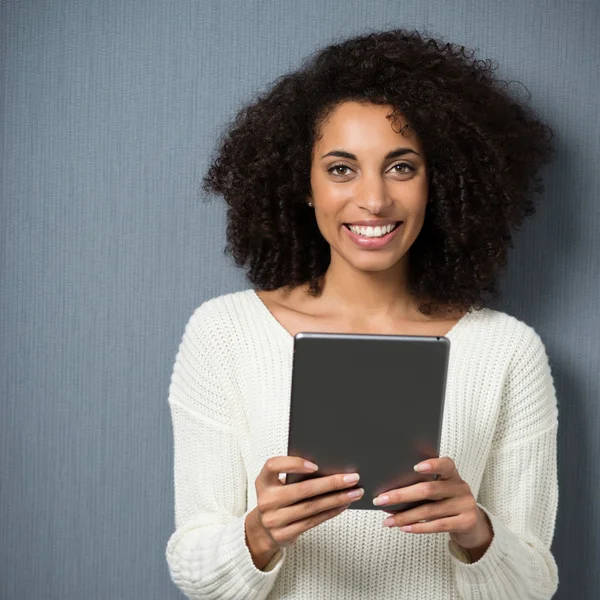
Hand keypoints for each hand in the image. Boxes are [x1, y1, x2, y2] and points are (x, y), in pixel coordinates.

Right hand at [245, 456, 362, 568]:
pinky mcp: (284, 534)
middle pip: (302, 490)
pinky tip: (343, 505)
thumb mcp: (276, 484)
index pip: (273, 466)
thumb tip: (328, 466)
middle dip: (331, 483)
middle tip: (352, 478)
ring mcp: (274, 520)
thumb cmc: (277, 498)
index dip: (294, 464)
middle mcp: (266, 500)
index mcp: (263, 481)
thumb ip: (292, 475)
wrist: (263, 529)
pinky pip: (313, 521)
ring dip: (337, 499)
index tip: (315, 465)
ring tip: (354, 492)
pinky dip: (331, 512)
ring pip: (312, 507)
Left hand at [372, 457, 492, 558]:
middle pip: (428, 489)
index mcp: (452, 473)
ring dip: (405, 516)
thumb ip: (421, 487)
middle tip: (381, 500)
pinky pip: (438, 525)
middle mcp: (460, 487)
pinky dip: (418, 527)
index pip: (445, 464)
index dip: (432, 465)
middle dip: (401, 495)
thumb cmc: (446, 501)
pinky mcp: (466, 522)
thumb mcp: (439, 490)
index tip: (415, 467)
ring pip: (429, 510)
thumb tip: (388, 494)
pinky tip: (404, 528)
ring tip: (388, 521)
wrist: (472, 523)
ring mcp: (465, 505)